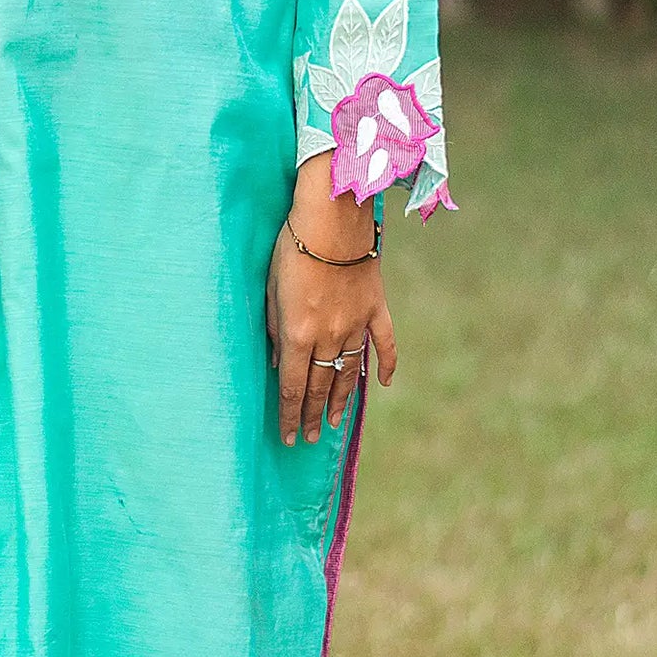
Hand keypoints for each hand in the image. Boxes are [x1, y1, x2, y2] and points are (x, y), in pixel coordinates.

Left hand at [266, 165, 397, 445]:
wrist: (333, 219)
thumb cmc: (292, 249)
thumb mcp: (271, 291)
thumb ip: (275, 331)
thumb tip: (280, 364)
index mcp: (299, 334)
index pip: (293, 388)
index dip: (290, 416)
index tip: (288, 437)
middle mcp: (329, 337)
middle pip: (321, 387)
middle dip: (314, 415)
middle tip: (311, 437)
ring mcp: (356, 325)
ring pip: (350, 373)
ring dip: (343, 400)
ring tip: (336, 422)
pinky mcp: (376, 309)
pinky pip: (384, 345)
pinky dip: (385, 366)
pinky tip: (382, 385)